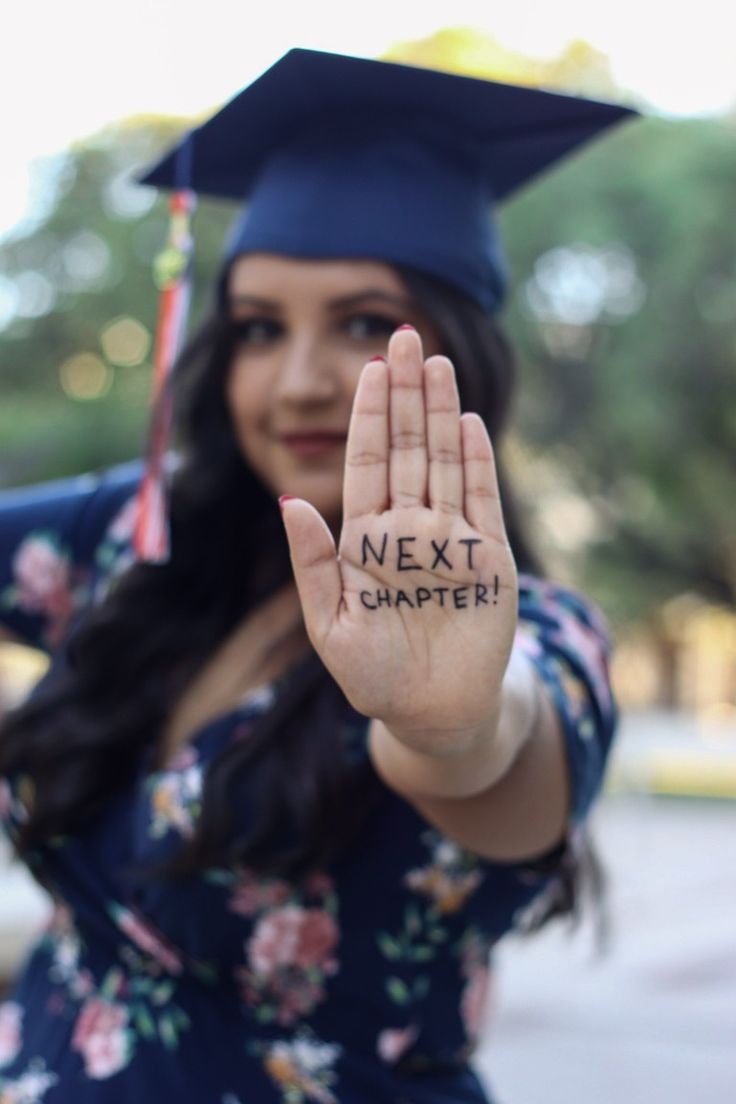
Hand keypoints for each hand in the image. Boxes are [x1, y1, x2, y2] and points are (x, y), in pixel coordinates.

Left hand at [280, 327, 517, 756]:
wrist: (432, 714)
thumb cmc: (374, 675)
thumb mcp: (331, 624)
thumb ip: (312, 564)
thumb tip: (287, 500)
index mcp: (366, 539)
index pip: (367, 462)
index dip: (368, 415)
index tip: (368, 367)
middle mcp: (409, 528)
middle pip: (407, 448)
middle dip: (404, 393)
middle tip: (404, 335)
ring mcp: (450, 539)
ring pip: (445, 462)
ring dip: (439, 412)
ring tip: (434, 361)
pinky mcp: (489, 560)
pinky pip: (481, 501)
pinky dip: (475, 463)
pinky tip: (466, 422)